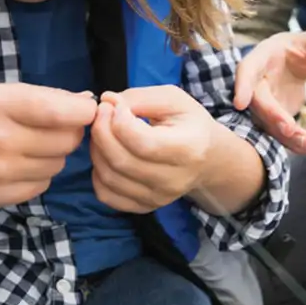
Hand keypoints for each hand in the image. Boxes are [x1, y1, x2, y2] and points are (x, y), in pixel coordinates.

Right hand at [0, 82, 95, 207]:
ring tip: (30, 146)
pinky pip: (44, 184)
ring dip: (54, 155)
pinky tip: (20, 164)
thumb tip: (88, 103)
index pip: (58, 112)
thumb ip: (46, 97)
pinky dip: (40, 174)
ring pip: (58, 164)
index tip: (87, 110)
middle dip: (70, 133)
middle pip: (66, 140)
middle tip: (53, 128)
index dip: (83, 112)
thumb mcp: (0, 94)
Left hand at [90, 87, 216, 213]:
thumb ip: (140, 97)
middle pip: (122, 161)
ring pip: (110, 178)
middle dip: (101, 132)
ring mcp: (159, 198)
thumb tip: (106, 101)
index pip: (143, 143)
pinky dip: (97, 173)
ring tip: (103, 130)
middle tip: (101, 113)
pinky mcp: (145, 207)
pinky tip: (106, 154)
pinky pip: (107, 195)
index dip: (118, 121)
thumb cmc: (190, 124)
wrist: (208, 159)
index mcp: (188, 149)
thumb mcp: (174, 99)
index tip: (113, 105)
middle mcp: (174, 180)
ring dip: (97, 149)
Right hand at [233, 31, 305, 155]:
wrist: (294, 62)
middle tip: (290, 129)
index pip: (247, 70)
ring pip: (269, 125)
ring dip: (288, 137)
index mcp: (261, 58)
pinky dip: (296, 143)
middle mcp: (257, 84)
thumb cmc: (299, 48)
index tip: (240, 103)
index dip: (242, 86)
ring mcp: (264, 105)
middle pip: (258, 103)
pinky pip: (281, 134)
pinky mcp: (274, 120)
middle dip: (272, 117)